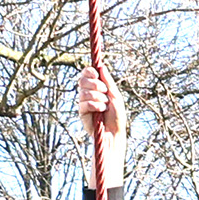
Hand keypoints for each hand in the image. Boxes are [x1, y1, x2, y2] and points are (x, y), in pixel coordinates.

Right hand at [75, 63, 128, 185]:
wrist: (114, 132)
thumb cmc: (117, 115)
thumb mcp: (115, 96)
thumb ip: (108, 82)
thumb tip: (101, 67)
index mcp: (96, 87)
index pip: (86, 74)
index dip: (89, 71)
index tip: (96, 74)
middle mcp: (88, 93)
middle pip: (82, 80)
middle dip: (95, 84)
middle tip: (104, 92)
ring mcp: (83, 103)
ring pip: (84, 92)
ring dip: (97, 97)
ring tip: (105, 105)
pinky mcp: (81, 112)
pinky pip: (84, 103)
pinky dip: (95, 105)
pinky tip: (101, 111)